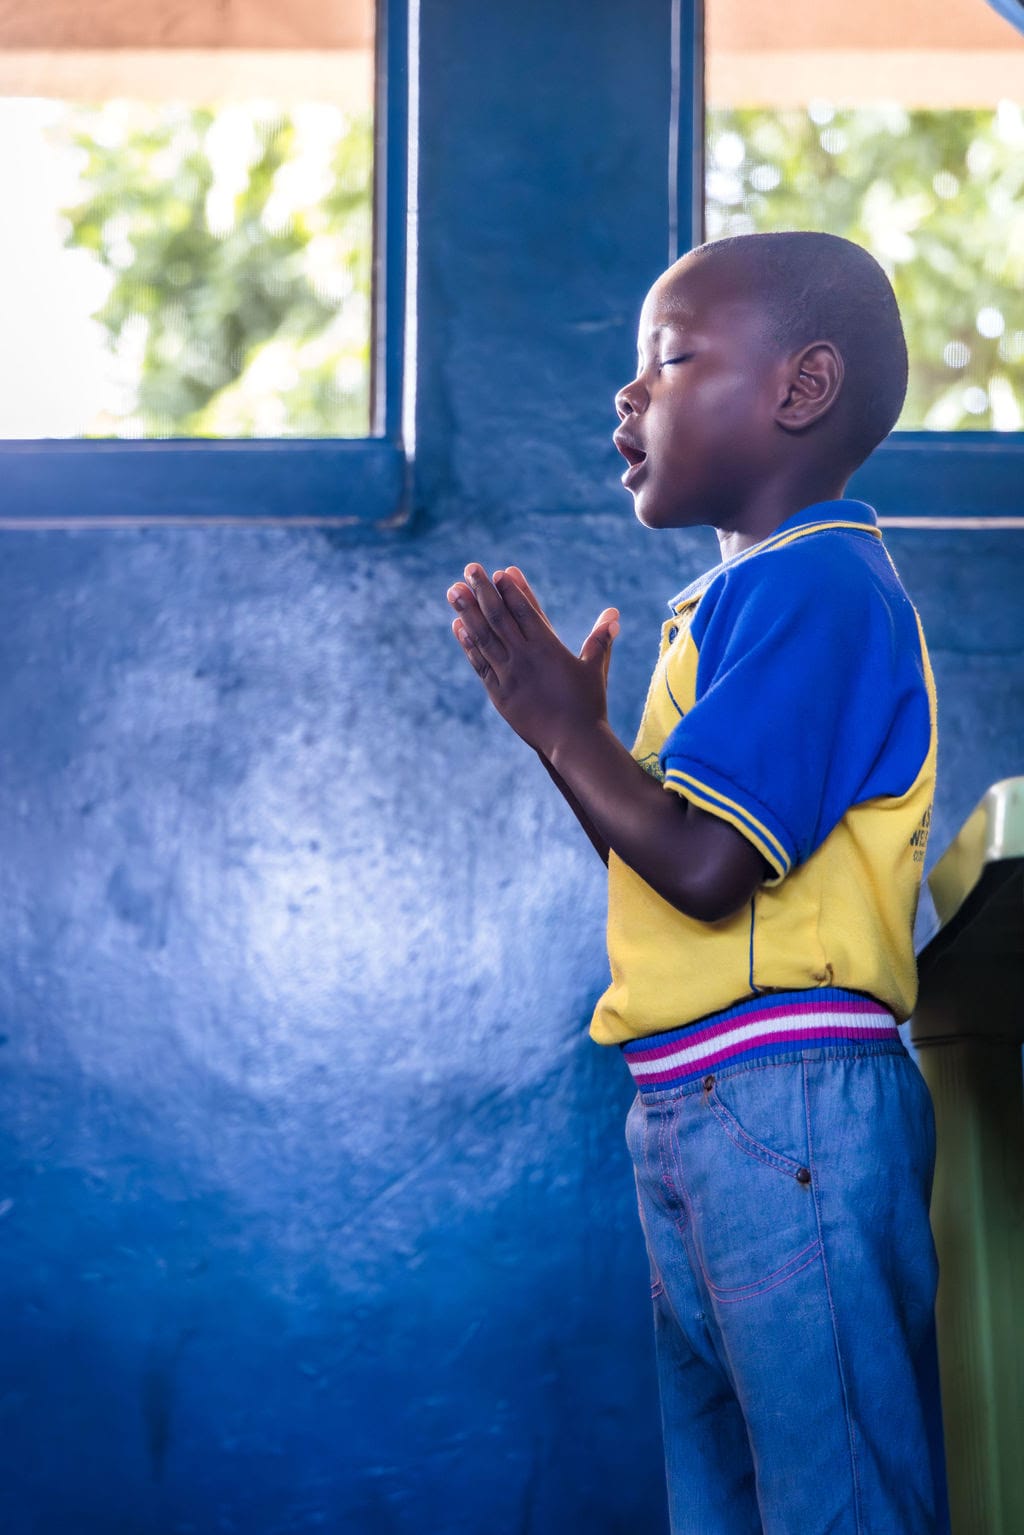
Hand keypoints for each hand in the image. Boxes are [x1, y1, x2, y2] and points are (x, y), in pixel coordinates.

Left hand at [446, 563, 619, 758]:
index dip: (512, 590)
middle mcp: (525, 658)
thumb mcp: (595, 669)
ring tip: (453, 590)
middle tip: (470, 568)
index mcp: (548, 649)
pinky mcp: (499, 694)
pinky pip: (479, 664)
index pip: (526, 612)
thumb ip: (600, 640)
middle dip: (484, 591)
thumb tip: (613, 615)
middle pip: (500, 618)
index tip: (500, 571)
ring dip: (467, 612)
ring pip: (484, 638)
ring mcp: (508, 676)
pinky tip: (458, 626)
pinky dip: (468, 644)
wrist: (572, 742)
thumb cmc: (589, 705)